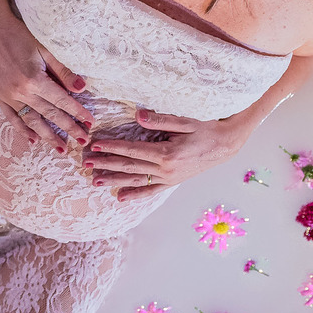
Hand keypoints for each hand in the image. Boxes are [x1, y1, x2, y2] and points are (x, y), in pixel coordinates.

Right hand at [0, 13, 94, 152]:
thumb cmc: (21, 35)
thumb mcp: (46, 49)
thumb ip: (63, 71)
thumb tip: (82, 89)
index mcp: (34, 79)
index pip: (62, 101)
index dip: (77, 112)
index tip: (90, 123)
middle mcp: (21, 91)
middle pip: (49, 114)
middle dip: (68, 128)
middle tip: (83, 141)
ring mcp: (8, 95)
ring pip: (31, 120)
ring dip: (47, 136)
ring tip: (60, 148)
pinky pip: (12, 117)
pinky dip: (22, 130)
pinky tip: (32, 140)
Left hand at [82, 108, 254, 200]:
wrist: (226, 145)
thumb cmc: (206, 129)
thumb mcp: (185, 121)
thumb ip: (161, 119)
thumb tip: (139, 115)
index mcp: (166, 153)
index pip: (132, 151)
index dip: (112, 148)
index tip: (94, 145)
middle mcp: (166, 169)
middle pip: (129, 167)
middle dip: (106, 164)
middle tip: (86, 163)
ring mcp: (169, 178)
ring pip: (136, 180)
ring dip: (114, 180)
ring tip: (95, 181)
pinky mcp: (172, 182)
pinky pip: (151, 190)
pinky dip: (135, 194)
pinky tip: (120, 196)